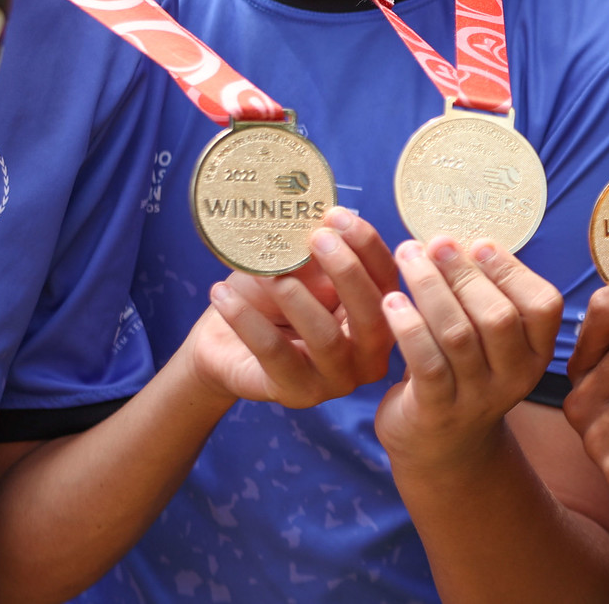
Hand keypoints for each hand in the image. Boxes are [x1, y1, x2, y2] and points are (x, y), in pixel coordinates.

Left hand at [188, 207, 397, 407]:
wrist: (225, 341)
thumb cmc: (270, 298)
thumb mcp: (299, 269)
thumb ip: (318, 252)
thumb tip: (324, 222)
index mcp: (379, 317)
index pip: (386, 281)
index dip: (367, 247)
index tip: (338, 215)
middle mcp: (367, 355)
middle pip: (371, 317)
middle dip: (347, 273)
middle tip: (318, 238)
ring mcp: (334, 381)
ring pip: (325, 340)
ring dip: (298, 301)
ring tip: (273, 275)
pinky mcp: (295, 393)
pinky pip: (274, 354)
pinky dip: (247, 321)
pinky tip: (222, 294)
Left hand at [375, 237, 564, 470]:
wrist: (442, 449)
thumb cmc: (463, 375)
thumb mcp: (490, 342)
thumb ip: (484, 297)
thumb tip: (457, 241)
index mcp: (535, 353)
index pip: (542, 305)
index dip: (511, 270)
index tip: (477, 243)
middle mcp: (514, 377)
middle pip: (497, 316)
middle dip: (462, 273)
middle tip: (432, 243)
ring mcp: (477, 397)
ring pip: (457, 334)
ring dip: (430, 288)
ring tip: (407, 257)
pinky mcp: (437, 411)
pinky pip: (426, 362)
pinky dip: (408, 326)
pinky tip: (391, 300)